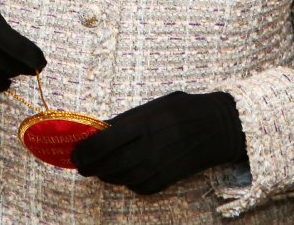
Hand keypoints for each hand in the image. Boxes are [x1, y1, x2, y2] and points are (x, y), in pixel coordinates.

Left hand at [71, 90, 245, 194]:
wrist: (219, 126)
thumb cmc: (183, 109)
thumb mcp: (152, 106)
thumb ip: (125, 120)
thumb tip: (97, 131)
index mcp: (143, 124)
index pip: (103, 143)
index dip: (84, 151)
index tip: (74, 153)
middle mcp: (150, 148)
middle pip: (109, 165)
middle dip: (90, 167)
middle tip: (81, 165)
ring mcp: (160, 166)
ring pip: (123, 178)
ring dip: (106, 175)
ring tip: (99, 169)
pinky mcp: (170, 179)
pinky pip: (141, 187)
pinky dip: (128, 183)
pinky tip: (124, 175)